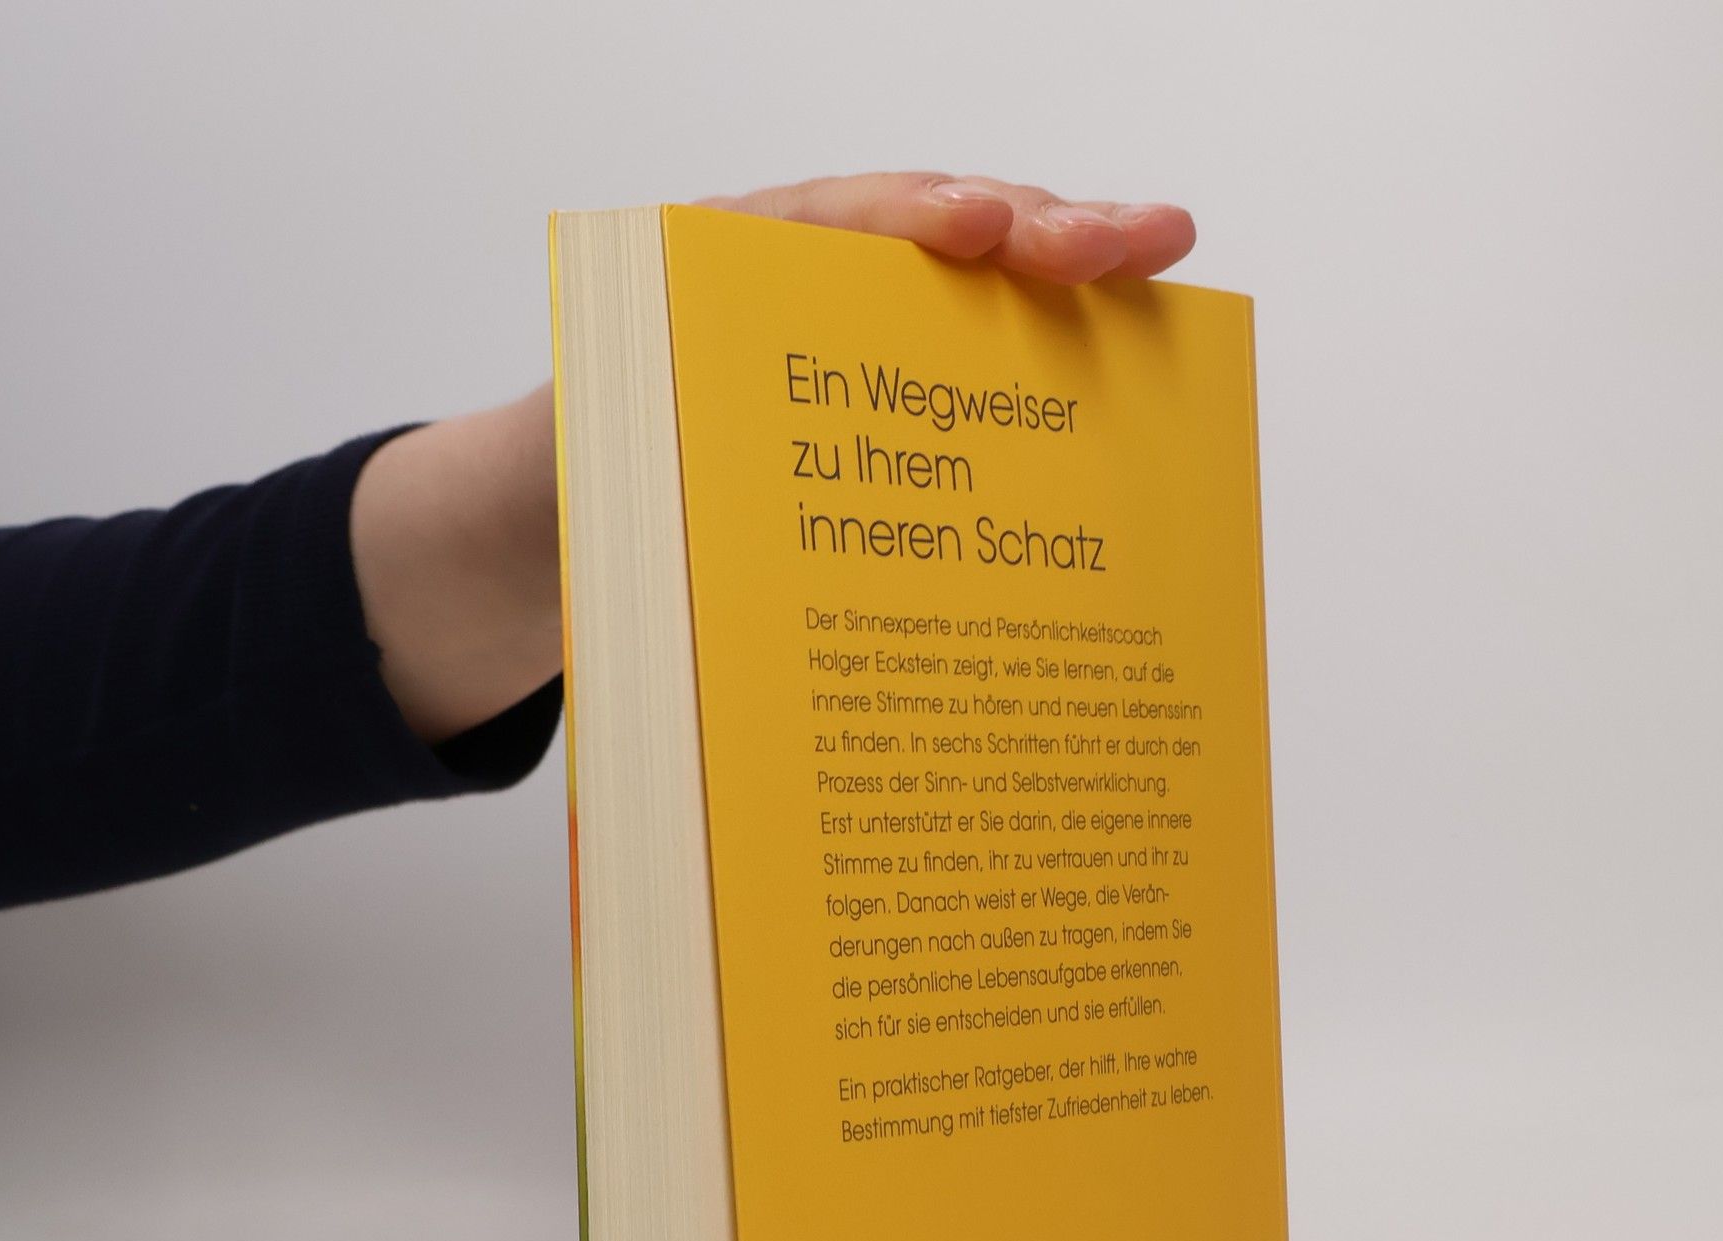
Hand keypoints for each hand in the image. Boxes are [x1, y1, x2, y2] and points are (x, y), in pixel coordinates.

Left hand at [353, 174, 1197, 744]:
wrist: (560, 517)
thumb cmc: (577, 483)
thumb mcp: (580, 470)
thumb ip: (637, 470)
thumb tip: (718, 535)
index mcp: (718, 279)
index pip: (827, 225)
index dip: (912, 222)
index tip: (984, 233)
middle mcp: (801, 286)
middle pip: (931, 236)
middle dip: (1039, 229)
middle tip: (1140, 240)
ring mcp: (855, 336)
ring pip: (973, 293)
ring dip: (1072, 282)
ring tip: (1162, 266)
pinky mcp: (889, 392)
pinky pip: (977, 368)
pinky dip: (1052, 365)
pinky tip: (1130, 375)